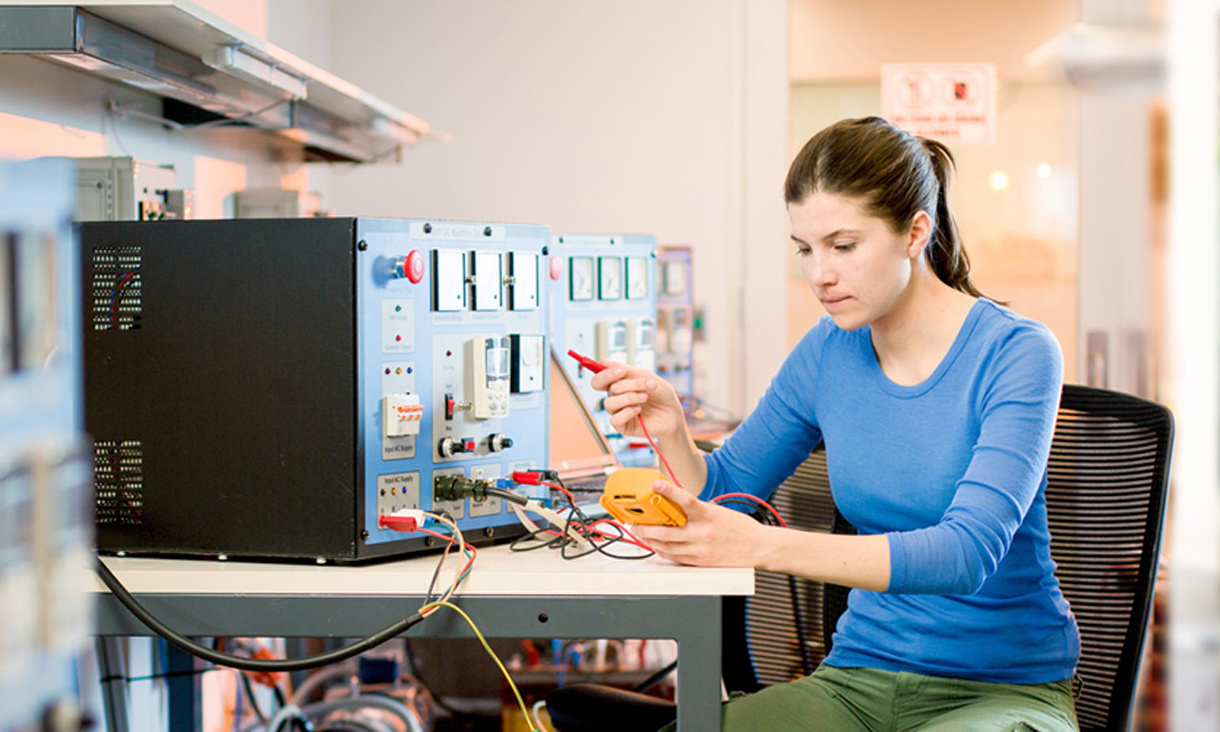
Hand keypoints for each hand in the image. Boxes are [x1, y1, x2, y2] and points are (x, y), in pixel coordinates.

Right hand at [591, 363, 684, 440]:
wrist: (673, 413)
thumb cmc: (660, 394)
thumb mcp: (646, 377)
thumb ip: (626, 370)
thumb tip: (603, 363)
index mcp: (617, 385)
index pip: (599, 380)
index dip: (606, 374)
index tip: (623, 371)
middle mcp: (615, 398)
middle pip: (610, 389)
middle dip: (631, 385)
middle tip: (648, 384)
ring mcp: (617, 412)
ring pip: (610, 403)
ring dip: (630, 397)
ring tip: (646, 397)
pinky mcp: (622, 427)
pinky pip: (615, 419)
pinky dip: (627, 412)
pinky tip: (639, 410)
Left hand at [632, 479, 769, 567]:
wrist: (759, 548)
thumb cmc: (741, 529)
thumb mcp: (719, 512)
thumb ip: (698, 510)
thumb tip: (678, 505)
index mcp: (709, 515)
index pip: (686, 500)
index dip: (668, 491)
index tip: (656, 484)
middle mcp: (703, 533)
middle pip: (667, 531)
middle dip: (646, 528)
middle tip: (635, 524)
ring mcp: (701, 550)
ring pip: (667, 547)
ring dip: (650, 541)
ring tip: (641, 535)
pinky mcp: (701, 562)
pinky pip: (676, 558)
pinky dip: (663, 552)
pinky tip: (657, 547)